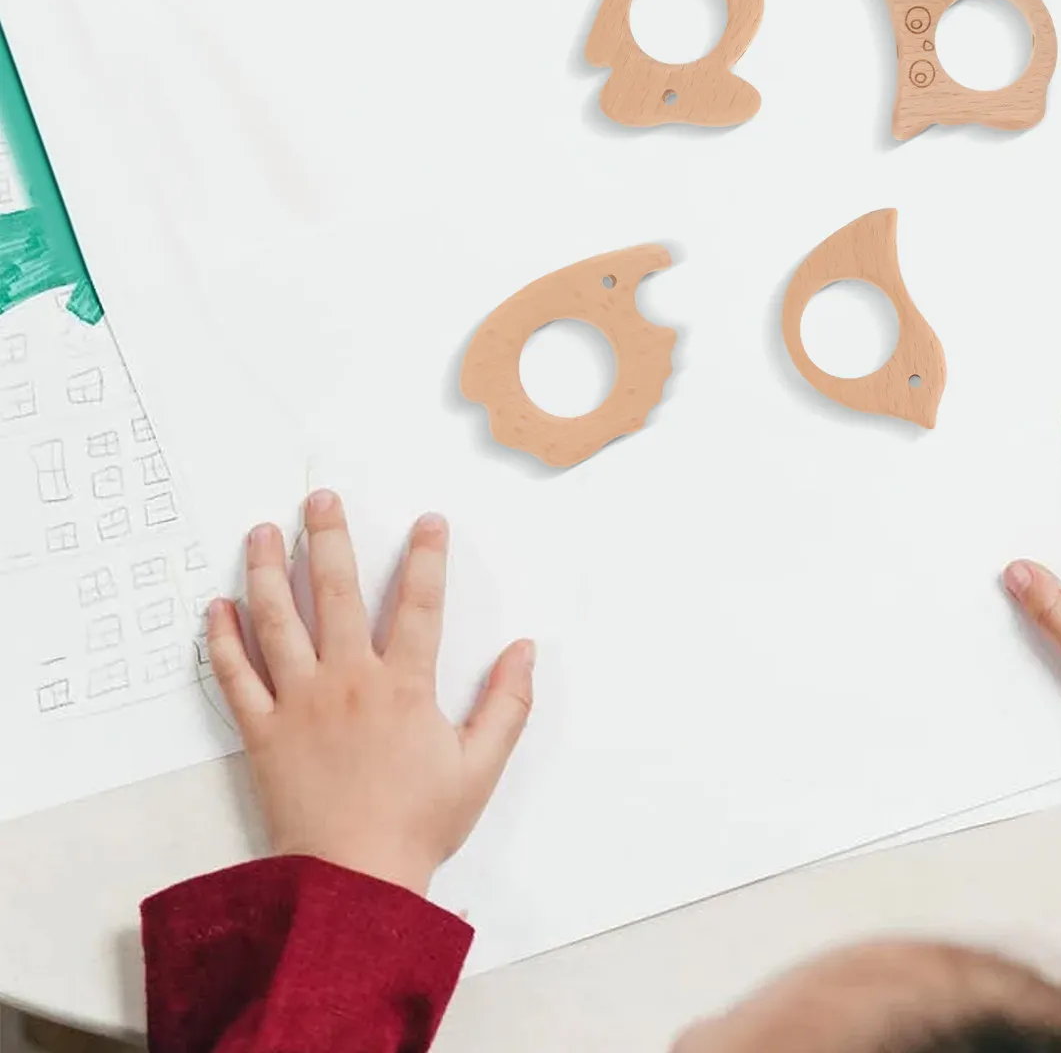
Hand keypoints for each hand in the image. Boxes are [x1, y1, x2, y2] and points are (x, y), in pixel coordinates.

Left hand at [207, 489, 534, 895]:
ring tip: (261, 531)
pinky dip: (223, 640)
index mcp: (404, 686)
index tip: (429, 521)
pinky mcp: (263, 733)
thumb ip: (507, 704)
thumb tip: (525, 649)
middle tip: (321, 498)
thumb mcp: (480, 766)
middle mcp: (348, 681)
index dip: (428, 558)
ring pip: (278, 622)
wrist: (353, 883)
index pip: (420, 604)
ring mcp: (300, 703)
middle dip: (330, 538)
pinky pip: (236, 678)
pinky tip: (216, 608)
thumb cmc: (419, 825)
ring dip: (267, 571)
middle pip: (337, 593)